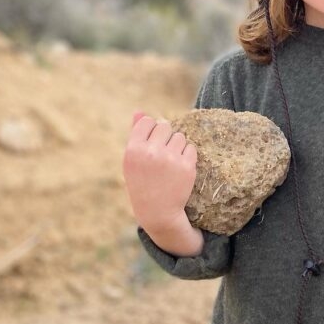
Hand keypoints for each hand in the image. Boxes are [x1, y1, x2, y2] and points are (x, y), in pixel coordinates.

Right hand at [122, 111, 197, 230]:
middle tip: (162, 153)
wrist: (158, 213)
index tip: (152, 143)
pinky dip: (187, 156)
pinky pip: (191, 148)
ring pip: (179, 136)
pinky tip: (179, 168)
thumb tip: (139, 110)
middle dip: (165, 136)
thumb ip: (136, 135)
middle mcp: (151, 153)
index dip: (151, 130)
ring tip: (170, 162)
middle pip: (165, 125)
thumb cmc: (142, 184)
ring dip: (177, 146)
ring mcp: (170, 159)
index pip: (147, 122)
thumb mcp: (132, 161)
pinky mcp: (187, 167)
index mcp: (133, 150)